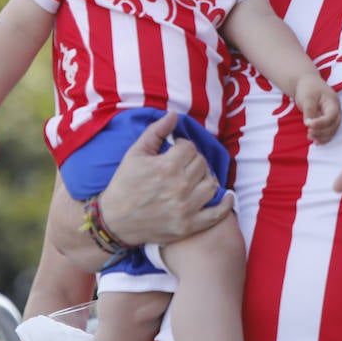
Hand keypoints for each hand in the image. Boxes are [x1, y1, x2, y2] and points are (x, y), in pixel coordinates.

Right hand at [99, 112, 232, 245]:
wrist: (115, 220)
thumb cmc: (124, 184)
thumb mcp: (135, 153)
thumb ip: (156, 131)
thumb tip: (174, 115)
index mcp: (166, 167)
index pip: (190, 148)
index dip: (183, 146)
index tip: (175, 151)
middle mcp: (180, 187)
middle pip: (202, 164)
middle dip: (194, 161)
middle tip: (183, 165)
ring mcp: (186, 208)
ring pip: (212, 184)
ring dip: (206, 178)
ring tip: (196, 179)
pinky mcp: (188, 225)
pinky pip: (216, 214)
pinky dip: (225, 204)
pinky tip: (226, 196)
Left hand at [296, 75, 341, 143]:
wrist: (306, 83)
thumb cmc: (308, 88)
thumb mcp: (307, 97)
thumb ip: (309, 111)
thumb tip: (309, 125)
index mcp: (333, 102)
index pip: (330, 116)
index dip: (320, 123)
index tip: (307, 125)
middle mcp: (335, 110)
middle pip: (334, 125)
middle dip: (322, 132)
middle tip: (309, 133)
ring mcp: (332, 116)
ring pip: (332, 130)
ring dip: (322, 136)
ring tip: (309, 136)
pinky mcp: (327, 121)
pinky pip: (328, 132)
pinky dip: (323, 137)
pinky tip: (315, 141)